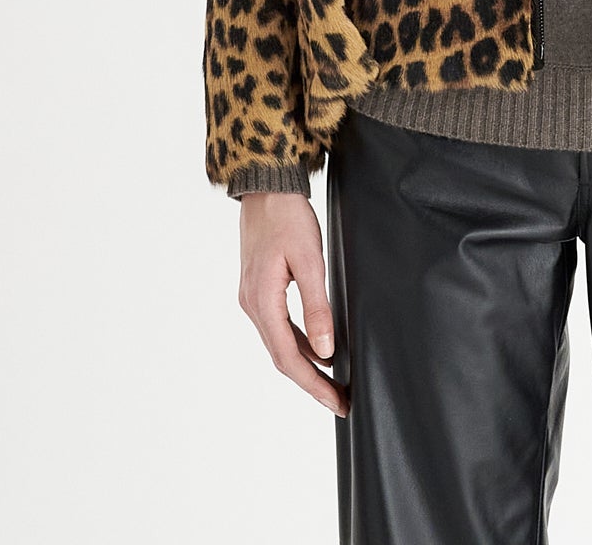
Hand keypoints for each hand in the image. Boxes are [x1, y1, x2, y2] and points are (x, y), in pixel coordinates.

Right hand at [238, 191, 348, 417]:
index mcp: (262, 302)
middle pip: (283, 357)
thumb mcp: (309, 260)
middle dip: (312, 382)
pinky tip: (319, 348)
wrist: (266, 188)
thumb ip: (317, 306)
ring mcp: (253, 298)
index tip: (336, 402)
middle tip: (339, 401)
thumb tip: (326, 351)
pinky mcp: (259, 289)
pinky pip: (279, 327)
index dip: (313, 384)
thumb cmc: (288, 218)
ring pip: (280, 344)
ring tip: (333, 382)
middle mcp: (252, 306)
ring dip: (306, 365)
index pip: (289, 358)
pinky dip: (299, 343)